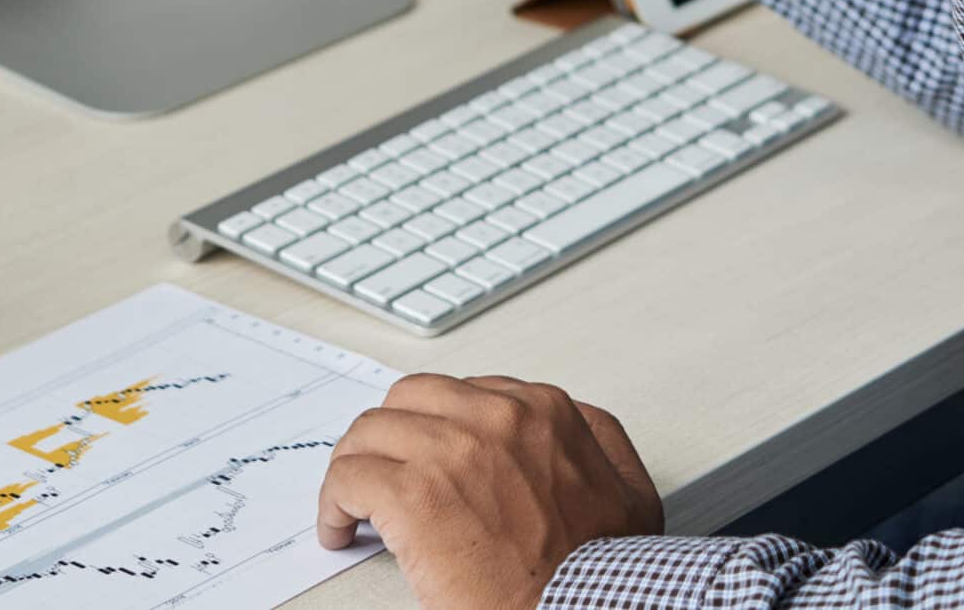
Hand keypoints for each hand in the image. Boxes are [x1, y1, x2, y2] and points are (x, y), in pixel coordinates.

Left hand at [317, 373, 662, 609]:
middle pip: (407, 400)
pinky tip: (339, 528)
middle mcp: (495, 418)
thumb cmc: (599, 571)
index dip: (431, 429)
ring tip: (352, 503)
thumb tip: (575, 422)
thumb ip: (601, 442)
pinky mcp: (413, 495)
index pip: (458, 392)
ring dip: (355, 468)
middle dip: (388, 437)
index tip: (421, 457)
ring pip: (369, 432)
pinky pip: (349, 478)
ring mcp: (452, 451)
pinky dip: (334, 502)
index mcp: (541, 412)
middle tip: (379, 473)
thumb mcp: (629, 492)